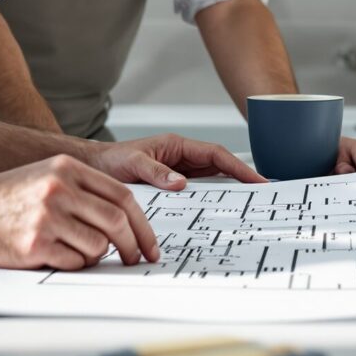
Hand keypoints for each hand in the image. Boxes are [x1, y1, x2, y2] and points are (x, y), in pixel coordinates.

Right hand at [0, 155, 160, 269]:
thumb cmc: (5, 198)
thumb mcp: (46, 176)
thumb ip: (83, 190)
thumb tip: (125, 219)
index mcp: (67, 169)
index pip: (122, 196)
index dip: (143, 224)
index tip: (150, 244)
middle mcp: (60, 189)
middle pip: (117, 221)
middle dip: (134, 246)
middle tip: (137, 259)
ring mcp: (48, 216)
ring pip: (99, 246)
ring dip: (97, 256)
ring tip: (75, 251)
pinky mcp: (36, 243)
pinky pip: (75, 262)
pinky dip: (74, 264)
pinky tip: (55, 255)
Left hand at [89, 133, 266, 188]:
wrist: (93, 168)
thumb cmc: (111, 161)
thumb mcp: (132, 165)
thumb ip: (156, 173)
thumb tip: (181, 183)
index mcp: (177, 146)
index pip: (216, 154)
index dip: (238, 167)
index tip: (257, 179)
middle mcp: (181, 156)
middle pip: (219, 166)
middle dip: (241, 177)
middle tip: (262, 192)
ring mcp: (178, 170)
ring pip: (211, 178)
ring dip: (228, 188)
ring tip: (248, 203)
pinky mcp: (172, 183)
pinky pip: (198, 190)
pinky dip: (211, 198)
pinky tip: (217, 210)